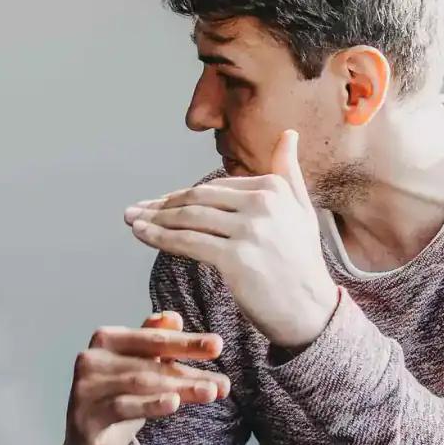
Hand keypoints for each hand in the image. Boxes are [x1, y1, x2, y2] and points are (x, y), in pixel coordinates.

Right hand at [61, 311, 230, 444]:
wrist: (87, 444)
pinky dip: (150, 404)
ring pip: (141, 384)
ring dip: (180, 388)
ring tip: (209, 392)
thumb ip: (154, 343)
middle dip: (188, 371)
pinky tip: (173, 403)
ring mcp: (86, 388)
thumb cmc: (116, 400)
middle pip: (149, 363)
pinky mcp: (86, 416)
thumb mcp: (139, 369)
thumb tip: (173, 317)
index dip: (185, 342)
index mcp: (106, 340)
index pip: (152, 338)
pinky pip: (123, 407)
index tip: (217, 346)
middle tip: (222, 381)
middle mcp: (92, 359)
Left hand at [124, 129, 339, 351]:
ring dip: (154, 219)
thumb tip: (288, 134)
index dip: (182, 196)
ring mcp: (249, 230)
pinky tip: (141, 234)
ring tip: (132, 220)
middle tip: (136, 209)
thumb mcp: (301, 210)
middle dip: (162, 205)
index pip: (214, 188)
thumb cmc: (301, 263)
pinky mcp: (236, 258)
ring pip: (189, 219)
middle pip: (197, 200)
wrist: (310, 310)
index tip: (159, 203)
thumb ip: (289, 172)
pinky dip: (159, 237)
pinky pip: (188, 242)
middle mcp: (262, 203)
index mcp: (274, 187)